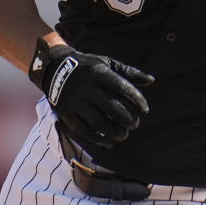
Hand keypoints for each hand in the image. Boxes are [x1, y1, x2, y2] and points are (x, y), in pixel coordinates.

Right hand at [29, 40, 153, 145]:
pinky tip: (109, 141)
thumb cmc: (88, 67)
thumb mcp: (107, 63)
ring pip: (99, 123)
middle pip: (112, 108)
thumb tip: (151, 80)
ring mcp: (74, 101)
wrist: (54, 69)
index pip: (122, 88)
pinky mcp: (66, 114)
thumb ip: (129, 72)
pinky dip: (99, 139)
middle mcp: (86, 87)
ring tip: (123, 134)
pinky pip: (84, 131)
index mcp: (98, 73)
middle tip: (134, 124)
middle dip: (128, 119)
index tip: (145, 110)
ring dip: (115, 132)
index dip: (136, 100)